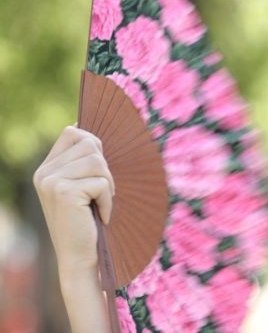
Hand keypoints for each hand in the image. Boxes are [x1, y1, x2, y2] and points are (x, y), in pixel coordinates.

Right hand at [33, 126, 113, 276]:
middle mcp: (44, 173)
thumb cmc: (87, 219)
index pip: (73, 132)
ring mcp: (51, 182)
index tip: (98, 170)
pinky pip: (101, 183)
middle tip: (100, 193)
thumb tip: (83, 126)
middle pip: (90, 144)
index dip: (94, 145)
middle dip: (104, 168)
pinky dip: (108, 200)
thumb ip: (82, 159)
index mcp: (46, 168)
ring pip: (98, 162)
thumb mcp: (81, 185)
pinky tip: (100, 215)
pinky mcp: (64, 193)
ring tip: (99, 203)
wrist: (80, 257)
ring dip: (108, 184)